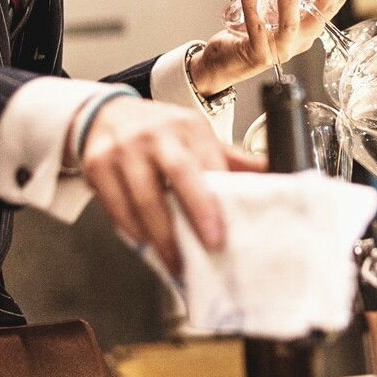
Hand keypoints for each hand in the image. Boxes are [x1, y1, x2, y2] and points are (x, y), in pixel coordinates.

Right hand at [76, 96, 265, 274]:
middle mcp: (157, 135)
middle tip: (210, 245)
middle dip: (196, 212)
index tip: (226, 230)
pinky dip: (131, 229)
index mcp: (189, 127)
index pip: (209, 164)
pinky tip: (146, 243)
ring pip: (144, 198)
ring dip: (161, 235)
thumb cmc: (158, 132)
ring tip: (176, 262)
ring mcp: (124, 150)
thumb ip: (232, 160)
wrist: (105, 113)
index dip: (218, 198)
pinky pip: (116, 206)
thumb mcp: (195, 136)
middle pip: (180, 174)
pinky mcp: (97, 166)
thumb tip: (278, 177)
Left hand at [190, 0, 359, 94]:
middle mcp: (302, 39)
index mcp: (310, 27)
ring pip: (291, 22)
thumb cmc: (252, 35)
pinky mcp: (259, 55)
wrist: (228, 64)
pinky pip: (257, 29)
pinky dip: (252, 7)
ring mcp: (282, 49)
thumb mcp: (277, 12)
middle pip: (324, 9)